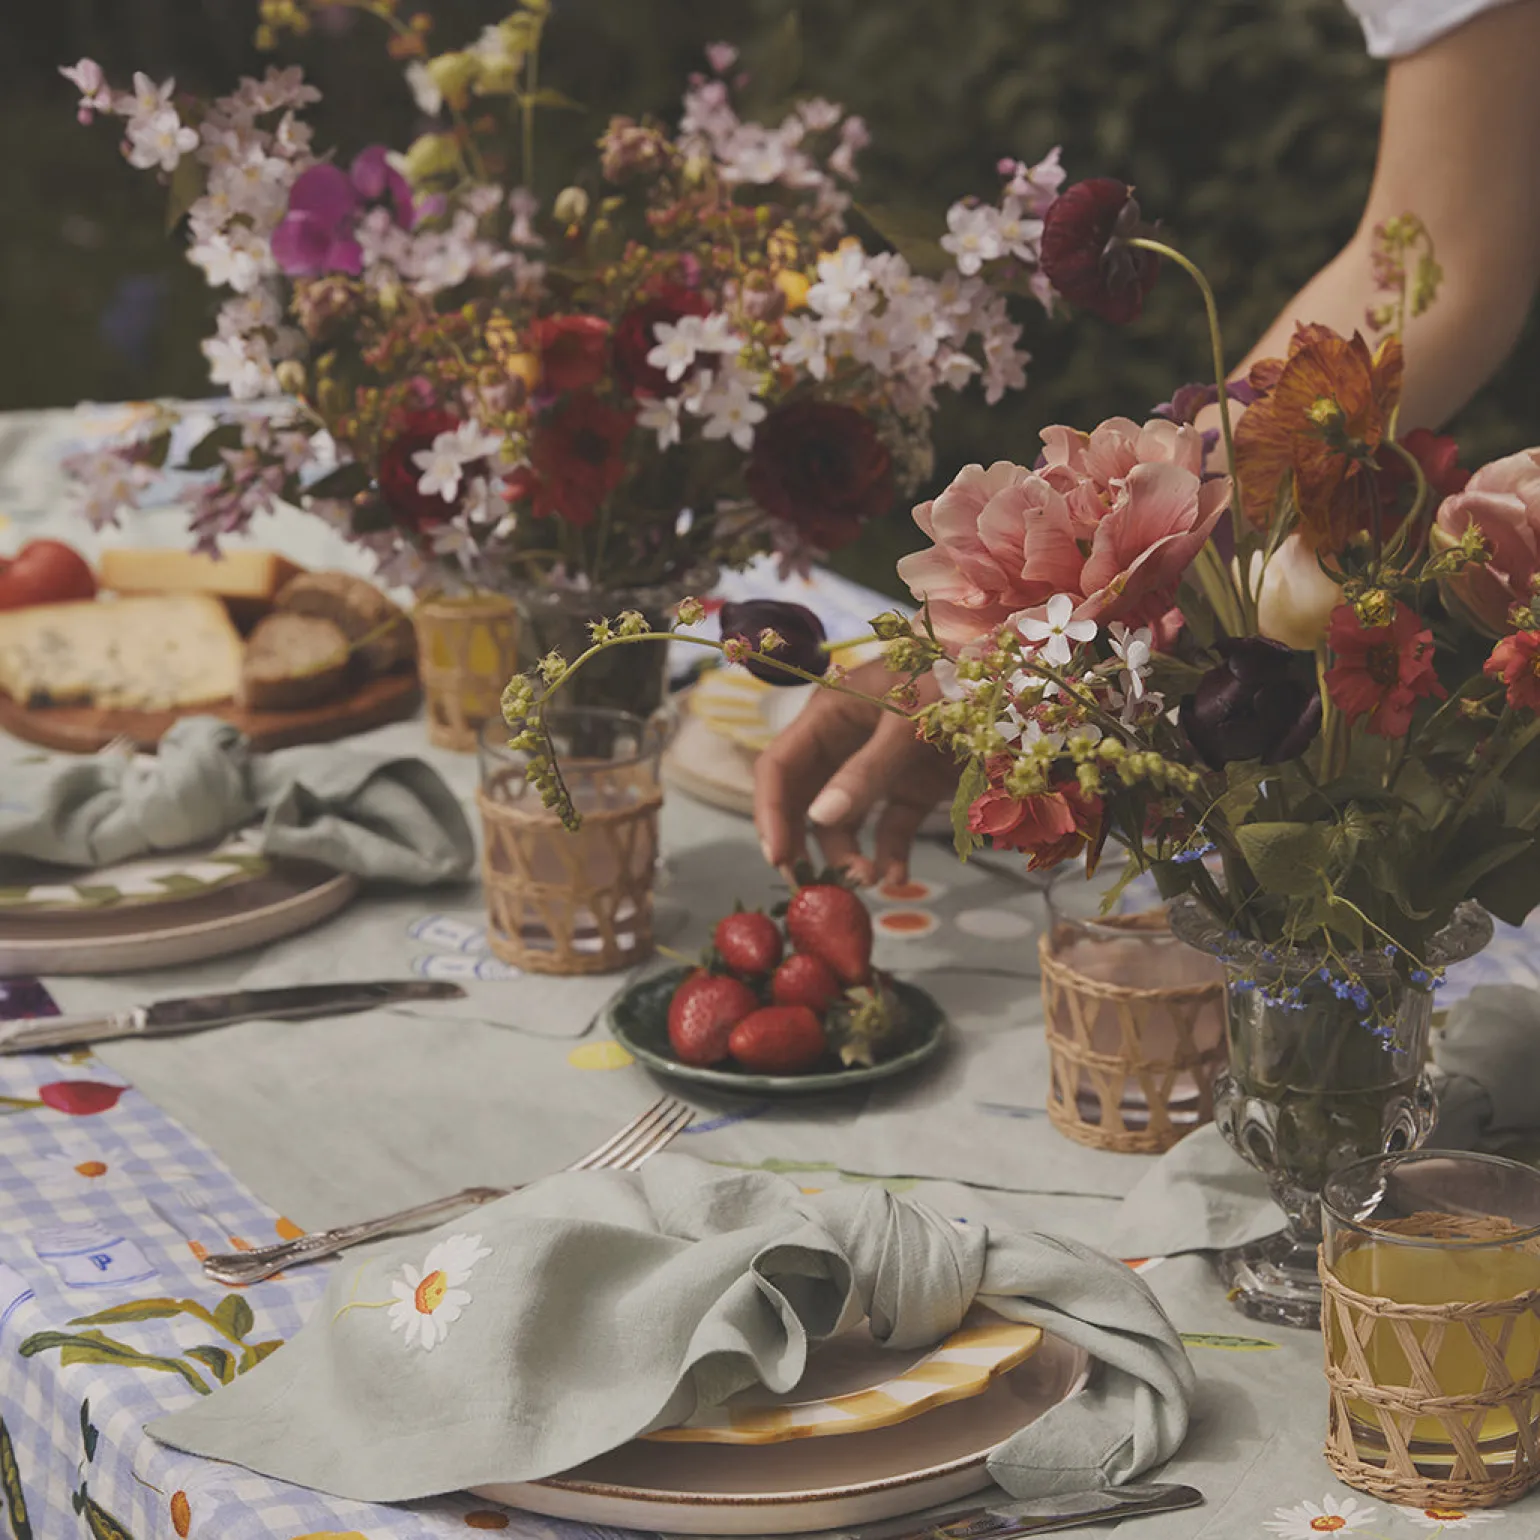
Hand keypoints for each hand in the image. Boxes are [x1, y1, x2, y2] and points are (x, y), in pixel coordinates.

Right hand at [753, 658, 956, 886]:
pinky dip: (890, 854)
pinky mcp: (915, 786)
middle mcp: (847, 741)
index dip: (770, 812)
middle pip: (805, 799)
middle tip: (809, 887)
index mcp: (830, 714)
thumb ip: (866, 771)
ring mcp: (880, 766)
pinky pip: (890, 827)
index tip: (779, 859)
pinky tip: (896, 879)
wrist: (1019, 677)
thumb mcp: (907, 722)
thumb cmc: (956, 678)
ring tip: (866, 883)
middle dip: (804, 844)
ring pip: (845, 820)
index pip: (780, 767)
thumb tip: (820, 818)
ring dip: (848, 855)